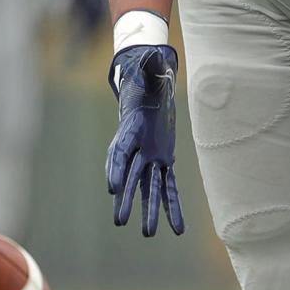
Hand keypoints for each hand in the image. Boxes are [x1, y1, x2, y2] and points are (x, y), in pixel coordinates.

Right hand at [106, 44, 184, 236]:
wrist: (149, 90)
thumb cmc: (147, 80)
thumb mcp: (150, 72)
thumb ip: (151, 68)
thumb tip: (155, 55)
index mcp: (130, 129)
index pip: (120, 151)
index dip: (116, 169)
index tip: (112, 187)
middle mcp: (136, 148)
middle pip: (130, 178)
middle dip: (126, 199)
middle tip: (120, 221)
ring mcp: (149, 156)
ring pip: (148, 188)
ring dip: (150, 210)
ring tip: (149, 234)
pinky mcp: (163, 160)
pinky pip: (168, 186)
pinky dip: (173, 206)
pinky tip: (177, 228)